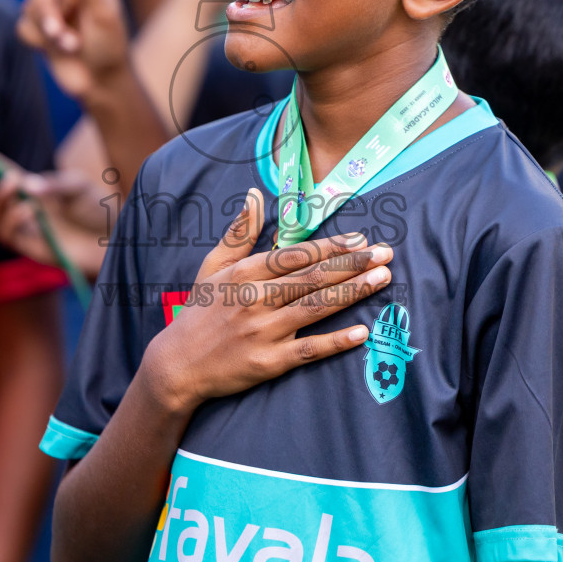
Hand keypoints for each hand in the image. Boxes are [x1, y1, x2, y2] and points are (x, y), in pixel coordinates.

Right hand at [0, 165, 109, 276]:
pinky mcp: (32, 248)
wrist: (116, 238)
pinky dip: (14, 220)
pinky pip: (10, 236)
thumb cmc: (97, 208)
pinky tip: (29, 209)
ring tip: (11, 186)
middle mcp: (24, 207)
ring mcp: (27, 228)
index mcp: (33, 188)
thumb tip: (24, 184)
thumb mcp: (77, 186)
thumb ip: (52, 183)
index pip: (1, 173)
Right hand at [13, 0, 130, 101]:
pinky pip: (22, 26)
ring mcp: (50, 9)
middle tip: (61, 33)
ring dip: (47, 28)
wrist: (100, 82)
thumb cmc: (110, 45)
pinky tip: (58, 50)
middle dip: (46, 8)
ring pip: (28, 5)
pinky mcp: (37, 30)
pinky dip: (38, 40)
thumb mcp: (105, 15)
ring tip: (70, 45)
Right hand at [141, 188, 393, 413]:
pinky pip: (308, 350)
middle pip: (312, 278)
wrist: (177, 366)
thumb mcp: (212, 267)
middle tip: (385, 253)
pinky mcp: (267, 363)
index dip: (331, 246)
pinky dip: (335, 342)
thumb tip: (254, 195)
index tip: (360, 237)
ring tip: (382, 279)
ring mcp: (262, 332)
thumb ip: (238, 233)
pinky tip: (362, 333)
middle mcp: (255, 299)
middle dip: (352, 263)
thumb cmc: (199, 313)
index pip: (295, 255)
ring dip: (352, 292)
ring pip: (315, 307)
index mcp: (244, 274)